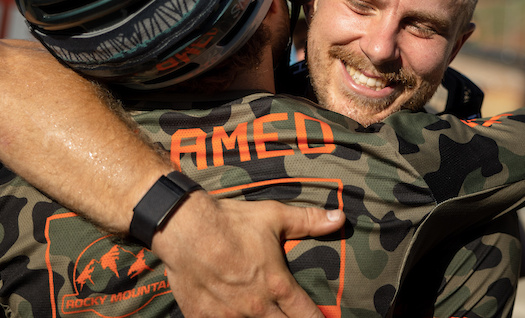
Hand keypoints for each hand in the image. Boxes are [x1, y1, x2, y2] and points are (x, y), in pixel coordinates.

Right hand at [153, 192, 344, 316]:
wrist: (185, 229)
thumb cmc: (231, 222)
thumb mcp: (274, 216)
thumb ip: (308, 221)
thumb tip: (339, 218)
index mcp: (277, 285)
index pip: (306, 314)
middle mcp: (256, 307)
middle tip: (292, 317)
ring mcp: (229, 316)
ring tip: (265, 316)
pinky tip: (232, 316)